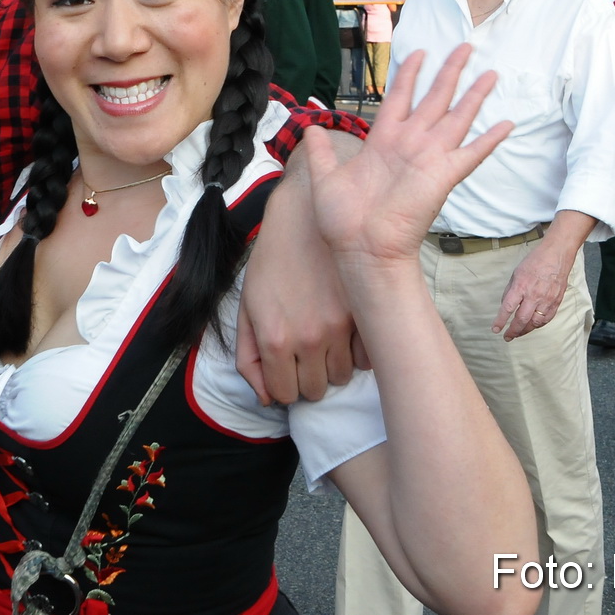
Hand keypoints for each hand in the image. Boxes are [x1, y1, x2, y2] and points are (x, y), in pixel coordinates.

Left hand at [237, 161, 359, 404]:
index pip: (284, 394)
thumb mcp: (248, 305)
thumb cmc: (273, 259)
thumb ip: (249, 356)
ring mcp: (342, 328)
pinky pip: (366, 358)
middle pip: (316, 390)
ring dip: (333, 365)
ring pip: (342, 376)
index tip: (286, 370)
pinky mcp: (366, 314)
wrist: (307, 216)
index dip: (283, 385)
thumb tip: (266, 397)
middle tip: (306, 353)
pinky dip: (356, 352)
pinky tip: (346, 331)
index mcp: (276, 338)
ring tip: (325, 339)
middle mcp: (310, 339)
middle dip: (308, 377)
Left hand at [300, 46, 509, 269]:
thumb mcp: (324, 179)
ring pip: (457, 117)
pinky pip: (471, 153)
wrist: (361, 250)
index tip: (420, 52)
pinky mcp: (443, 176)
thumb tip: (312, 129)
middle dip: (450, 71)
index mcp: (383, 141)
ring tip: (491, 73)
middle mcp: (409, 144)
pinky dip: (489, 139)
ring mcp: (428, 158)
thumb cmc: (342, 221)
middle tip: (465, 47)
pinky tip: (506, 123)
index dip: (410, 74)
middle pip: (434, 98)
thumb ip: (321, 152)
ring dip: (474, 95)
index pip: (400, 97)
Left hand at [492, 237, 576, 340]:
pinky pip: (547, 319)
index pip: (507, 308)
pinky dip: (538, 325)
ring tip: (518, 333)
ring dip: (525, 330)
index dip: (500, 321)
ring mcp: (546, 299)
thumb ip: (510, 290)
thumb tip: (505, 306)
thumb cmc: (535, 262)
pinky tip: (532, 326)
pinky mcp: (556, 301)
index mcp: (521, 286)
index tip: (495, 329)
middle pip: (522, 319)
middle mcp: (534, 295)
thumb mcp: (516, 273)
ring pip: (535, 323)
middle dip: (513, 331)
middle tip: (507, 337)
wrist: (557, 255)